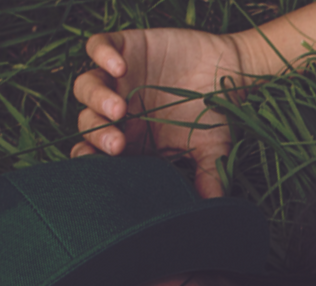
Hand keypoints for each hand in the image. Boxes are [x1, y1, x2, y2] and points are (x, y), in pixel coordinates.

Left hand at [72, 29, 250, 198]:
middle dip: (98, 134)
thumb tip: (213, 208)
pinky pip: (98, 46)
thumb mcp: (211, 149)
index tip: (97, 169)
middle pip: (88, 122)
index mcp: (129, 138)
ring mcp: (116, 77)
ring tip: (120, 107)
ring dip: (97, 99)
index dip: (89, 159)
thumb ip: (207, 177)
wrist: (229, 72)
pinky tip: (119, 67)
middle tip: (118, 143)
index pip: (94, 151)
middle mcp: (116, 109)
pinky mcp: (123, 47)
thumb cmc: (214, 116)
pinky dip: (102, 54)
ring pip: (86, 86)